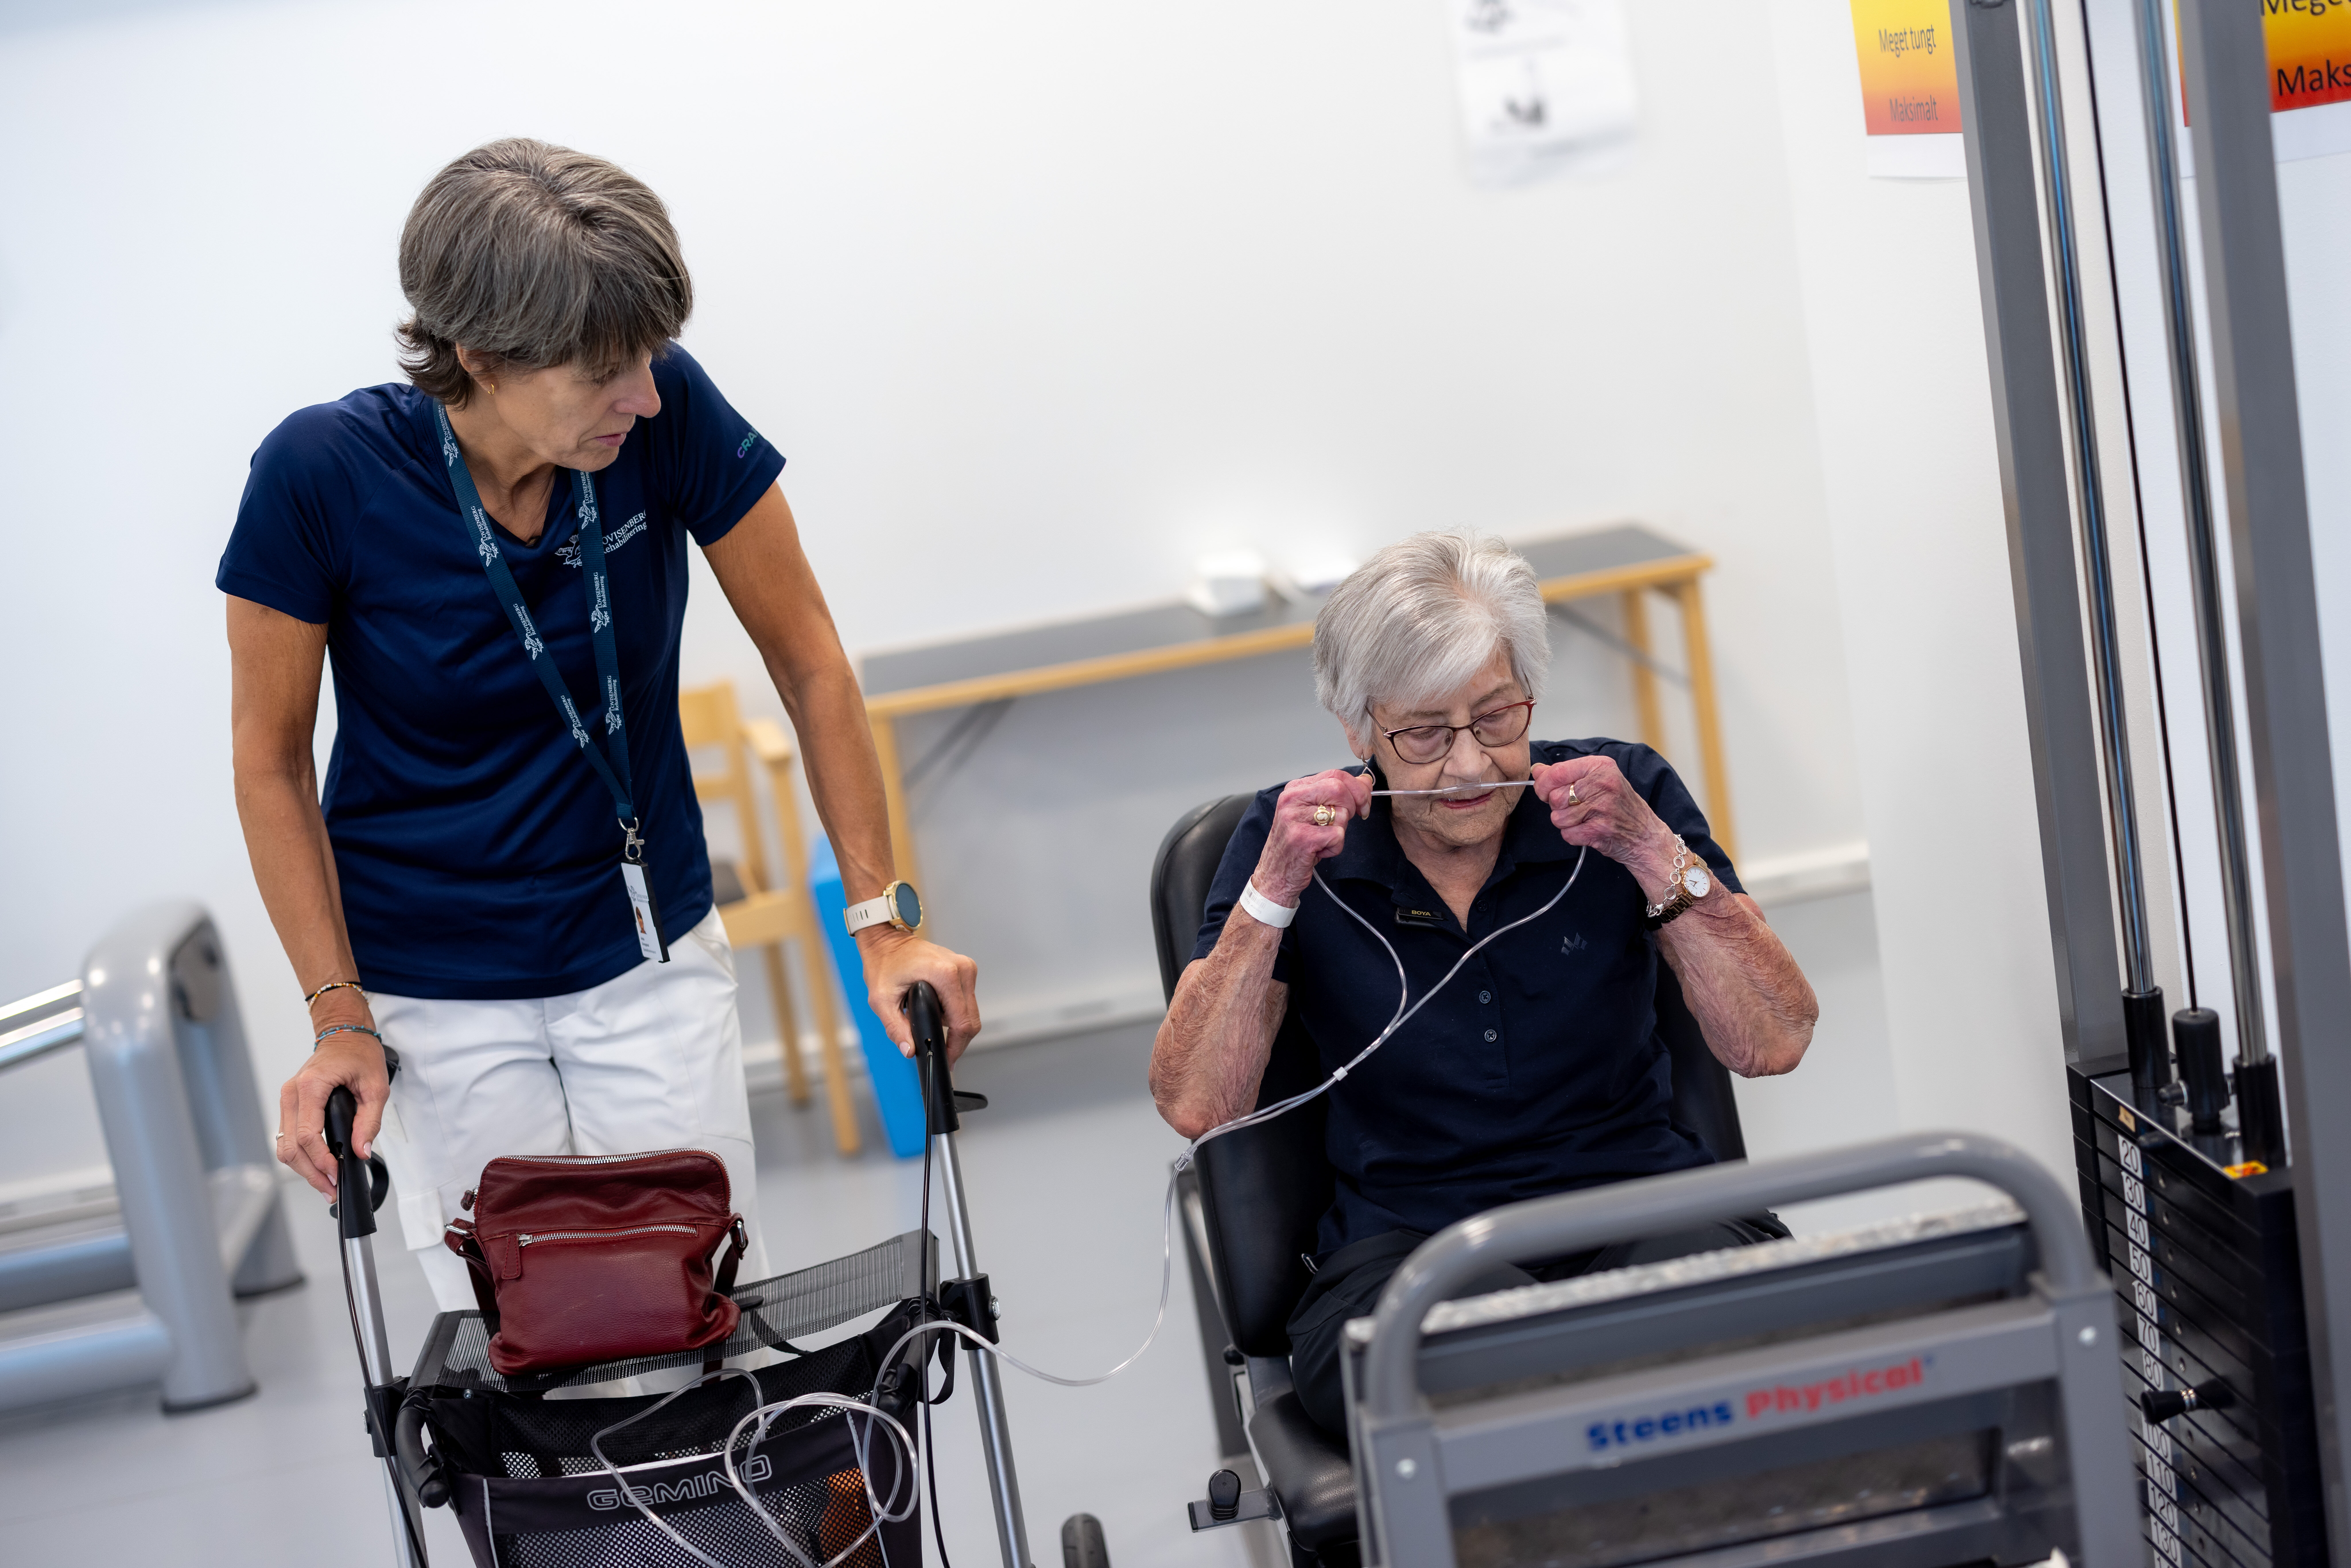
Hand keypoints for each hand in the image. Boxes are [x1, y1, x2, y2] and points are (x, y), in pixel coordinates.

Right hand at [276, 1002, 389, 1198]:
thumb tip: (360, 1151)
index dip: (321, 1161)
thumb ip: (369, 1121)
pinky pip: (288, 1137)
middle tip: (331, 1190)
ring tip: (326, 1185)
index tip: (337, 1175)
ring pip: (284, 1146)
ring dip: (303, 1169)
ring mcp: (286, 1100)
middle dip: (311, 1173)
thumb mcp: (376, 1086)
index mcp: (310, 1087)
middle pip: (290, 1147)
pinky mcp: (289, 1106)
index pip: (308, 1135)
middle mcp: (291, 1094)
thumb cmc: (359, 1054)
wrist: (344, 1033)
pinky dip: (301, 1156)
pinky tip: (318, 1168)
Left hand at [859, 927, 981, 1062]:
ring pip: (971, 1011)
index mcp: (945, 974)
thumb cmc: (883, 964)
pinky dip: (955, 1011)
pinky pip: (967, 1000)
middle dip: (957, 1040)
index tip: (947, 1059)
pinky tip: (937, 1011)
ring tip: (931, 1023)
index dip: (956, 1046)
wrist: (887, 940)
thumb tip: (910, 1050)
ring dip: (955, 1024)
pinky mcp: (966, 968)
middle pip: (971, 1019)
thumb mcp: (882, 1000)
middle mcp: (961, 968)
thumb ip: (896, 1028)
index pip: (962, 1022)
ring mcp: (966, 967)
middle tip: (941, 1050)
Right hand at [1252, 768, 1374, 904]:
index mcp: (1295, 789)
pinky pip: (1338, 836)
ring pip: (1341, 814)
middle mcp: (1292, 799)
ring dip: (1340, 832)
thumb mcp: (1315, 813)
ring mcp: (1294, 818)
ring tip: (1322, 840)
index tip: (1363, 803)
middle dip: (1353, 807)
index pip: (1335, 774)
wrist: (1275, 874)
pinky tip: (1319, 852)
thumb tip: (1366, 782)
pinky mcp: (1301, 838)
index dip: (1357, 788)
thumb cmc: (1296, 844)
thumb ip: (1338, 795)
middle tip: (1344, 823)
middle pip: (1339, 788)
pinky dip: (1335, 848)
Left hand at [1530, 755, 1679, 895]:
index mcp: (1601, 766)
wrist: (1645, 835)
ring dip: (1566, 823)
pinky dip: (1573, 836)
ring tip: (1584, 820)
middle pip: (1555, 797)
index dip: (1544, 784)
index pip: (1557, 772)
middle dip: (1558, 807)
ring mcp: (1603, 807)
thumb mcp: (1597, 781)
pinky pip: (1567, 834)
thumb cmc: (1619, 806)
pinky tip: (1588, 831)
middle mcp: (1603, 784)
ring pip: (1558, 817)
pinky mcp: (1600, 829)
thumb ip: (1565, 774)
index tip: (1546, 791)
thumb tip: (1537, 770)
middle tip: (1575, 808)